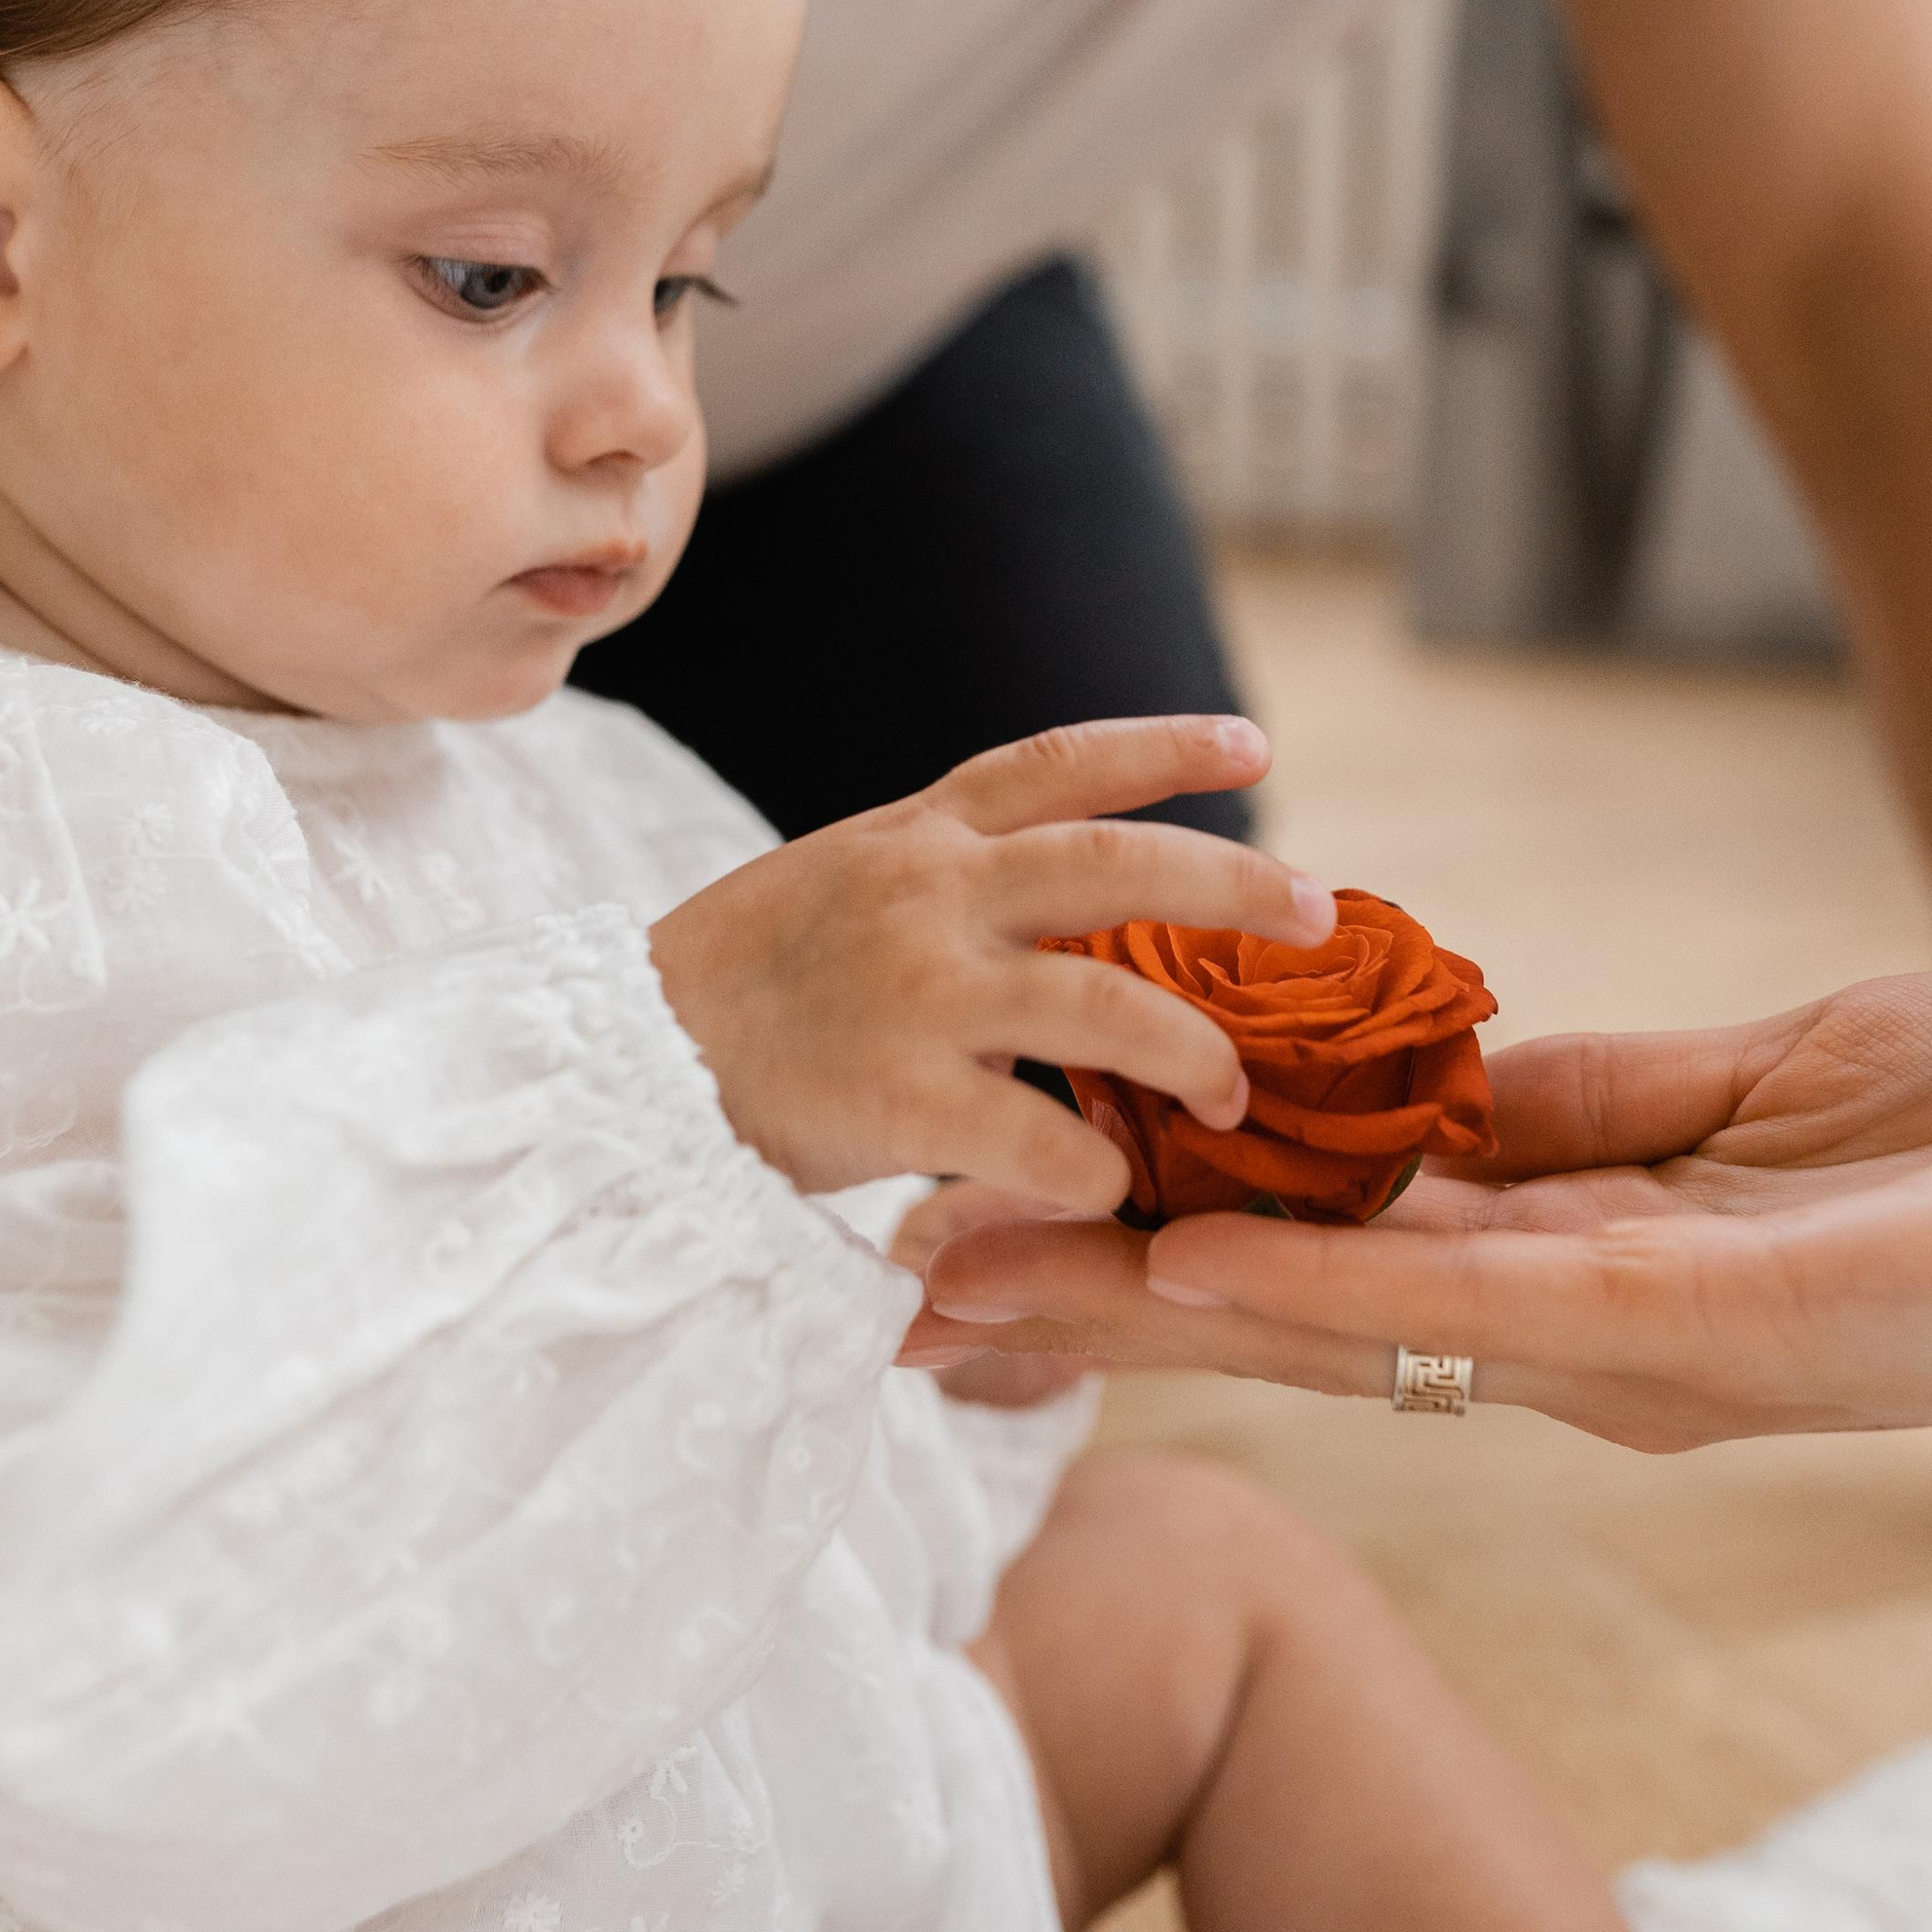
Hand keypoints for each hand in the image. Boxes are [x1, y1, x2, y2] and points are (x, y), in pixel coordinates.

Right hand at [648, 716, 1334, 1201]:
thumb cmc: (736, 994)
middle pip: (1118, 865)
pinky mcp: (895, 1097)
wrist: (613, 1070)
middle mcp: (926, 892)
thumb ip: (946, 887)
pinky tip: (1108, 1188)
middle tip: (1318, 914)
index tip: (1253, 743)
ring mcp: (913, 991)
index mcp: (914, 836)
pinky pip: (1037, 1132)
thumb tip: (1069, 907)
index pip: (1057, 762)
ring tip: (1231, 1097)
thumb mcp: (840, 891)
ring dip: (1192, 1053)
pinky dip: (1091, 1165)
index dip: (1163, 746)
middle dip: (1235, 883)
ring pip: (1105, 1003)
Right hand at [908, 970, 1931, 1449]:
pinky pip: (1475, 1306)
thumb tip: (1431, 1077)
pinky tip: (1180, 1271)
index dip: (1156, 1240)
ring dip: (1145, 1308)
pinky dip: (1318, 1291)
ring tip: (967, 1275)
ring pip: (1337, 1328)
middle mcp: (1575, 1337)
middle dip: (1092, 1304)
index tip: (998, 1210)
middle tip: (893, 1281)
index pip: (1323, 1256)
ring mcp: (1629, 1346)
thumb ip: (1585, 1103)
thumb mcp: (1762, 1085)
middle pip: (1286, 1317)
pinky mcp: (1704, 1327)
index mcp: (1583, 1268)